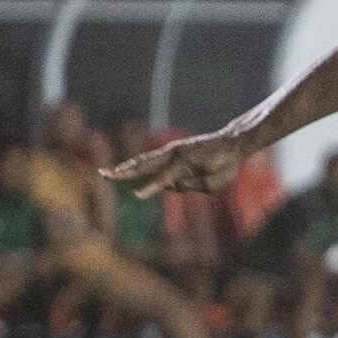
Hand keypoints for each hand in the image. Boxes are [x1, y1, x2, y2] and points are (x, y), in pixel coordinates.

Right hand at [106, 129, 248, 198]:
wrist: (233, 142)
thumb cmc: (226, 165)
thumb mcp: (213, 184)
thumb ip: (190, 186)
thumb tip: (169, 185)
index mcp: (186, 163)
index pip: (164, 179)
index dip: (150, 188)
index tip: (136, 195)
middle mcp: (175, 154)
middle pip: (145, 164)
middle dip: (124, 171)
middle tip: (104, 175)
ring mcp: (173, 150)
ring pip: (145, 160)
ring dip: (126, 166)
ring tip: (107, 172)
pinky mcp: (174, 150)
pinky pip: (154, 159)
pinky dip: (139, 164)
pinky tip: (127, 169)